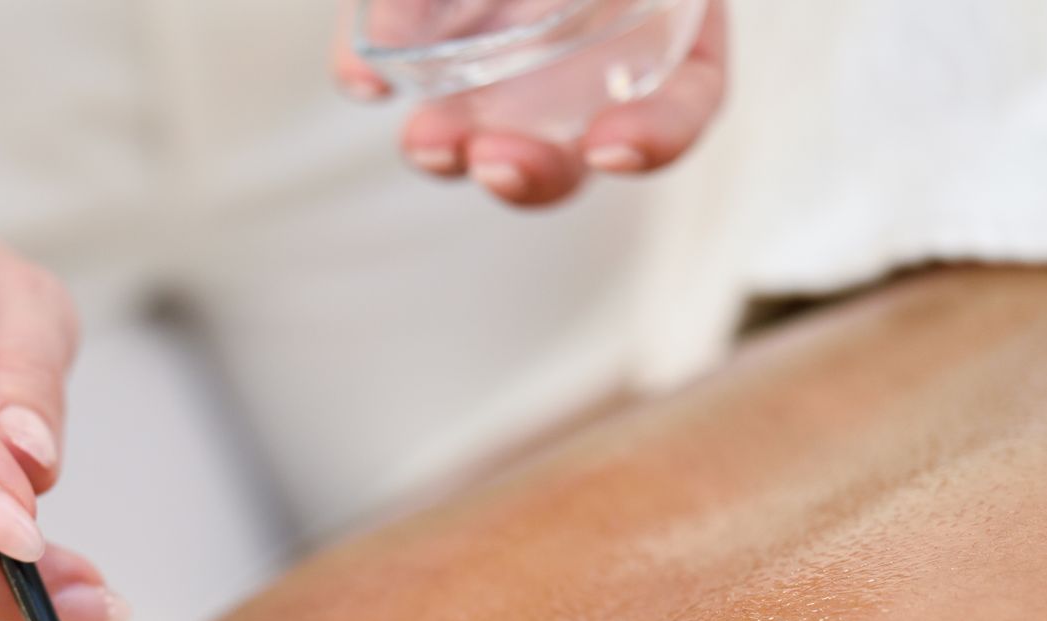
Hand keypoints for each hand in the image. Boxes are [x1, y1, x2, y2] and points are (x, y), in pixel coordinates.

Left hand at [333, 0, 727, 207]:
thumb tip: (494, 71)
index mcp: (663, 20)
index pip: (686, 102)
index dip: (659, 135)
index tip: (612, 147)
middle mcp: (583, 51)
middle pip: (569, 149)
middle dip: (533, 175)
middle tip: (495, 163)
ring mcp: (500, 50)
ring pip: (479, 125)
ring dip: (451, 149)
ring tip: (427, 142)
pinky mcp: (423, 33)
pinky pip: (397, 59)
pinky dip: (372, 64)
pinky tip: (360, 79)